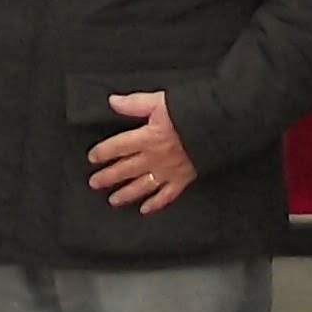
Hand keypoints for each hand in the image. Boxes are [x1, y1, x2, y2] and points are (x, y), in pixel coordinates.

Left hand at [86, 90, 196, 213]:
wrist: (218, 126)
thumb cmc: (191, 112)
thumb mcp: (159, 101)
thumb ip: (134, 103)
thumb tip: (113, 101)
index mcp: (146, 137)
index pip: (118, 146)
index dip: (103, 152)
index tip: (93, 158)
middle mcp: (153, 157)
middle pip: (125, 169)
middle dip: (108, 177)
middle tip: (94, 183)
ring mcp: (168, 171)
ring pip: (141, 186)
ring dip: (126, 194)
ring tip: (113, 200)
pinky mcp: (183, 179)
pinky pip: (166, 196)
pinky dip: (155, 204)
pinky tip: (145, 210)